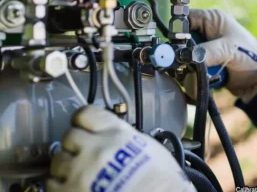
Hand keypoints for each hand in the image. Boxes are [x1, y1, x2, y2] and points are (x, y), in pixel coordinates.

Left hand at [46, 106, 195, 191]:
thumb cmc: (162, 179)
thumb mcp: (148, 147)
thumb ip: (125, 137)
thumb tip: (113, 136)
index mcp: (116, 133)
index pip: (86, 113)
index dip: (82, 120)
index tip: (83, 125)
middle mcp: (96, 149)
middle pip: (69, 135)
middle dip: (74, 144)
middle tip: (82, 152)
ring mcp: (81, 172)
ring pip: (57, 159)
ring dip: (65, 164)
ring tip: (77, 171)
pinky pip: (51, 184)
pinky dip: (59, 184)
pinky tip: (72, 186)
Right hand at [187, 9, 256, 102]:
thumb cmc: (250, 57)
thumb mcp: (228, 50)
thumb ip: (207, 51)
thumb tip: (186, 56)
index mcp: (211, 19)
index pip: (184, 18)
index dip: (178, 31)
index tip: (177, 46)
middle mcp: (205, 32)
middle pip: (181, 40)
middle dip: (183, 54)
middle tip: (188, 64)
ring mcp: (203, 48)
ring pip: (183, 56)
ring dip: (189, 68)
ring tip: (200, 74)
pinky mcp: (202, 62)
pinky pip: (189, 68)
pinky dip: (192, 76)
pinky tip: (201, 80)